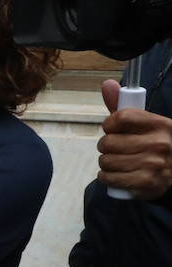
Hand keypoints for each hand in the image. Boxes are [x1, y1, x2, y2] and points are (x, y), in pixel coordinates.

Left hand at [97, 79, 171, 199]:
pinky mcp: (146, 183)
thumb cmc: (156, 144)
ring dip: (106, 162)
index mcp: (160, 124)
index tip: (112, 129)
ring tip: (116, 162)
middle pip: (109, 142)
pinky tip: (114, 174)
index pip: (121, 118)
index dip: (109, 124)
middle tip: (115, 148)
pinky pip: (110, 178)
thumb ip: (123, 104)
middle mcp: (159, 144)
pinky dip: (107, 177)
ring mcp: (153, 165)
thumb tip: (106, 84)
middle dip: (106, 146)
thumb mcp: (146, 122)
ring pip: (106, 161)